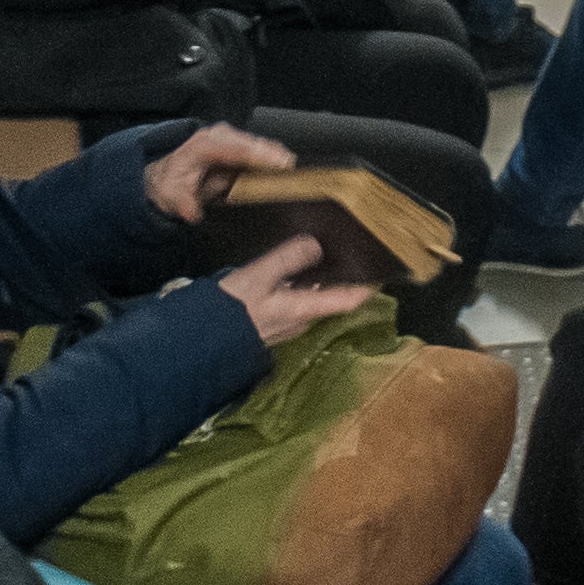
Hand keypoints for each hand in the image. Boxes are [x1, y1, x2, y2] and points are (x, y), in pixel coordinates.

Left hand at [143, 120, 294, 222]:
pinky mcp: (241, 147)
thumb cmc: (173, 185)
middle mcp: (220, 136)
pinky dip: (275, 159)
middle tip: (294, 168)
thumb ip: (182, 204)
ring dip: (277, 157)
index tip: (278, 164)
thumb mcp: (171, 197)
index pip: (235, 148)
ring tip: (296, 170)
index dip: (258, 155)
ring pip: (260, 145)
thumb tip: (192, 212)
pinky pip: (261, 151)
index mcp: (204, 145)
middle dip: (273, 155)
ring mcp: (232, 139)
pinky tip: (288, 169)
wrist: (169, 176)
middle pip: (252, 143)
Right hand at [218, 235, 375, 346]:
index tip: (383, 269)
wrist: (200, 339)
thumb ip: (287, 259)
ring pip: (313, 297)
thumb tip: (315, 245)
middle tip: (351, 250)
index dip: (368, 285)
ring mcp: (286, 322)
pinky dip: (300, 283)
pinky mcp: (272, 320)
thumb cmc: (229, 310)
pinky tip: (293, 267)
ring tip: (325, 251)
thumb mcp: (258, 277)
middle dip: (343, 276)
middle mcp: (300, 320)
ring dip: (321, 278)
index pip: (348, 300)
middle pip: (332, 297)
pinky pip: (294, 299)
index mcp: (302, 310)